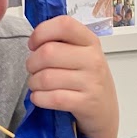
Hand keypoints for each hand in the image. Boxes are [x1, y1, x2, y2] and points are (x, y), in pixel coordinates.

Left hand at [26, 15, 118, 137]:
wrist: (105, 113)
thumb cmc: (88, 81)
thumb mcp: (82, 56)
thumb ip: (62, 44)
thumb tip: (35, 41)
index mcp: (90, 41)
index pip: (64, 25)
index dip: (41, 32)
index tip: (33, 45)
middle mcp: (93, 59)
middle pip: (48, 52)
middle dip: (31, 63)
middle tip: (33, 70)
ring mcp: (91, 82)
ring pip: (47, 77)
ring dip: (33, 83)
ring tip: (36, 85)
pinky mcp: (85, 103)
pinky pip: (53, 98)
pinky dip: (39, 98)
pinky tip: (39, 98)